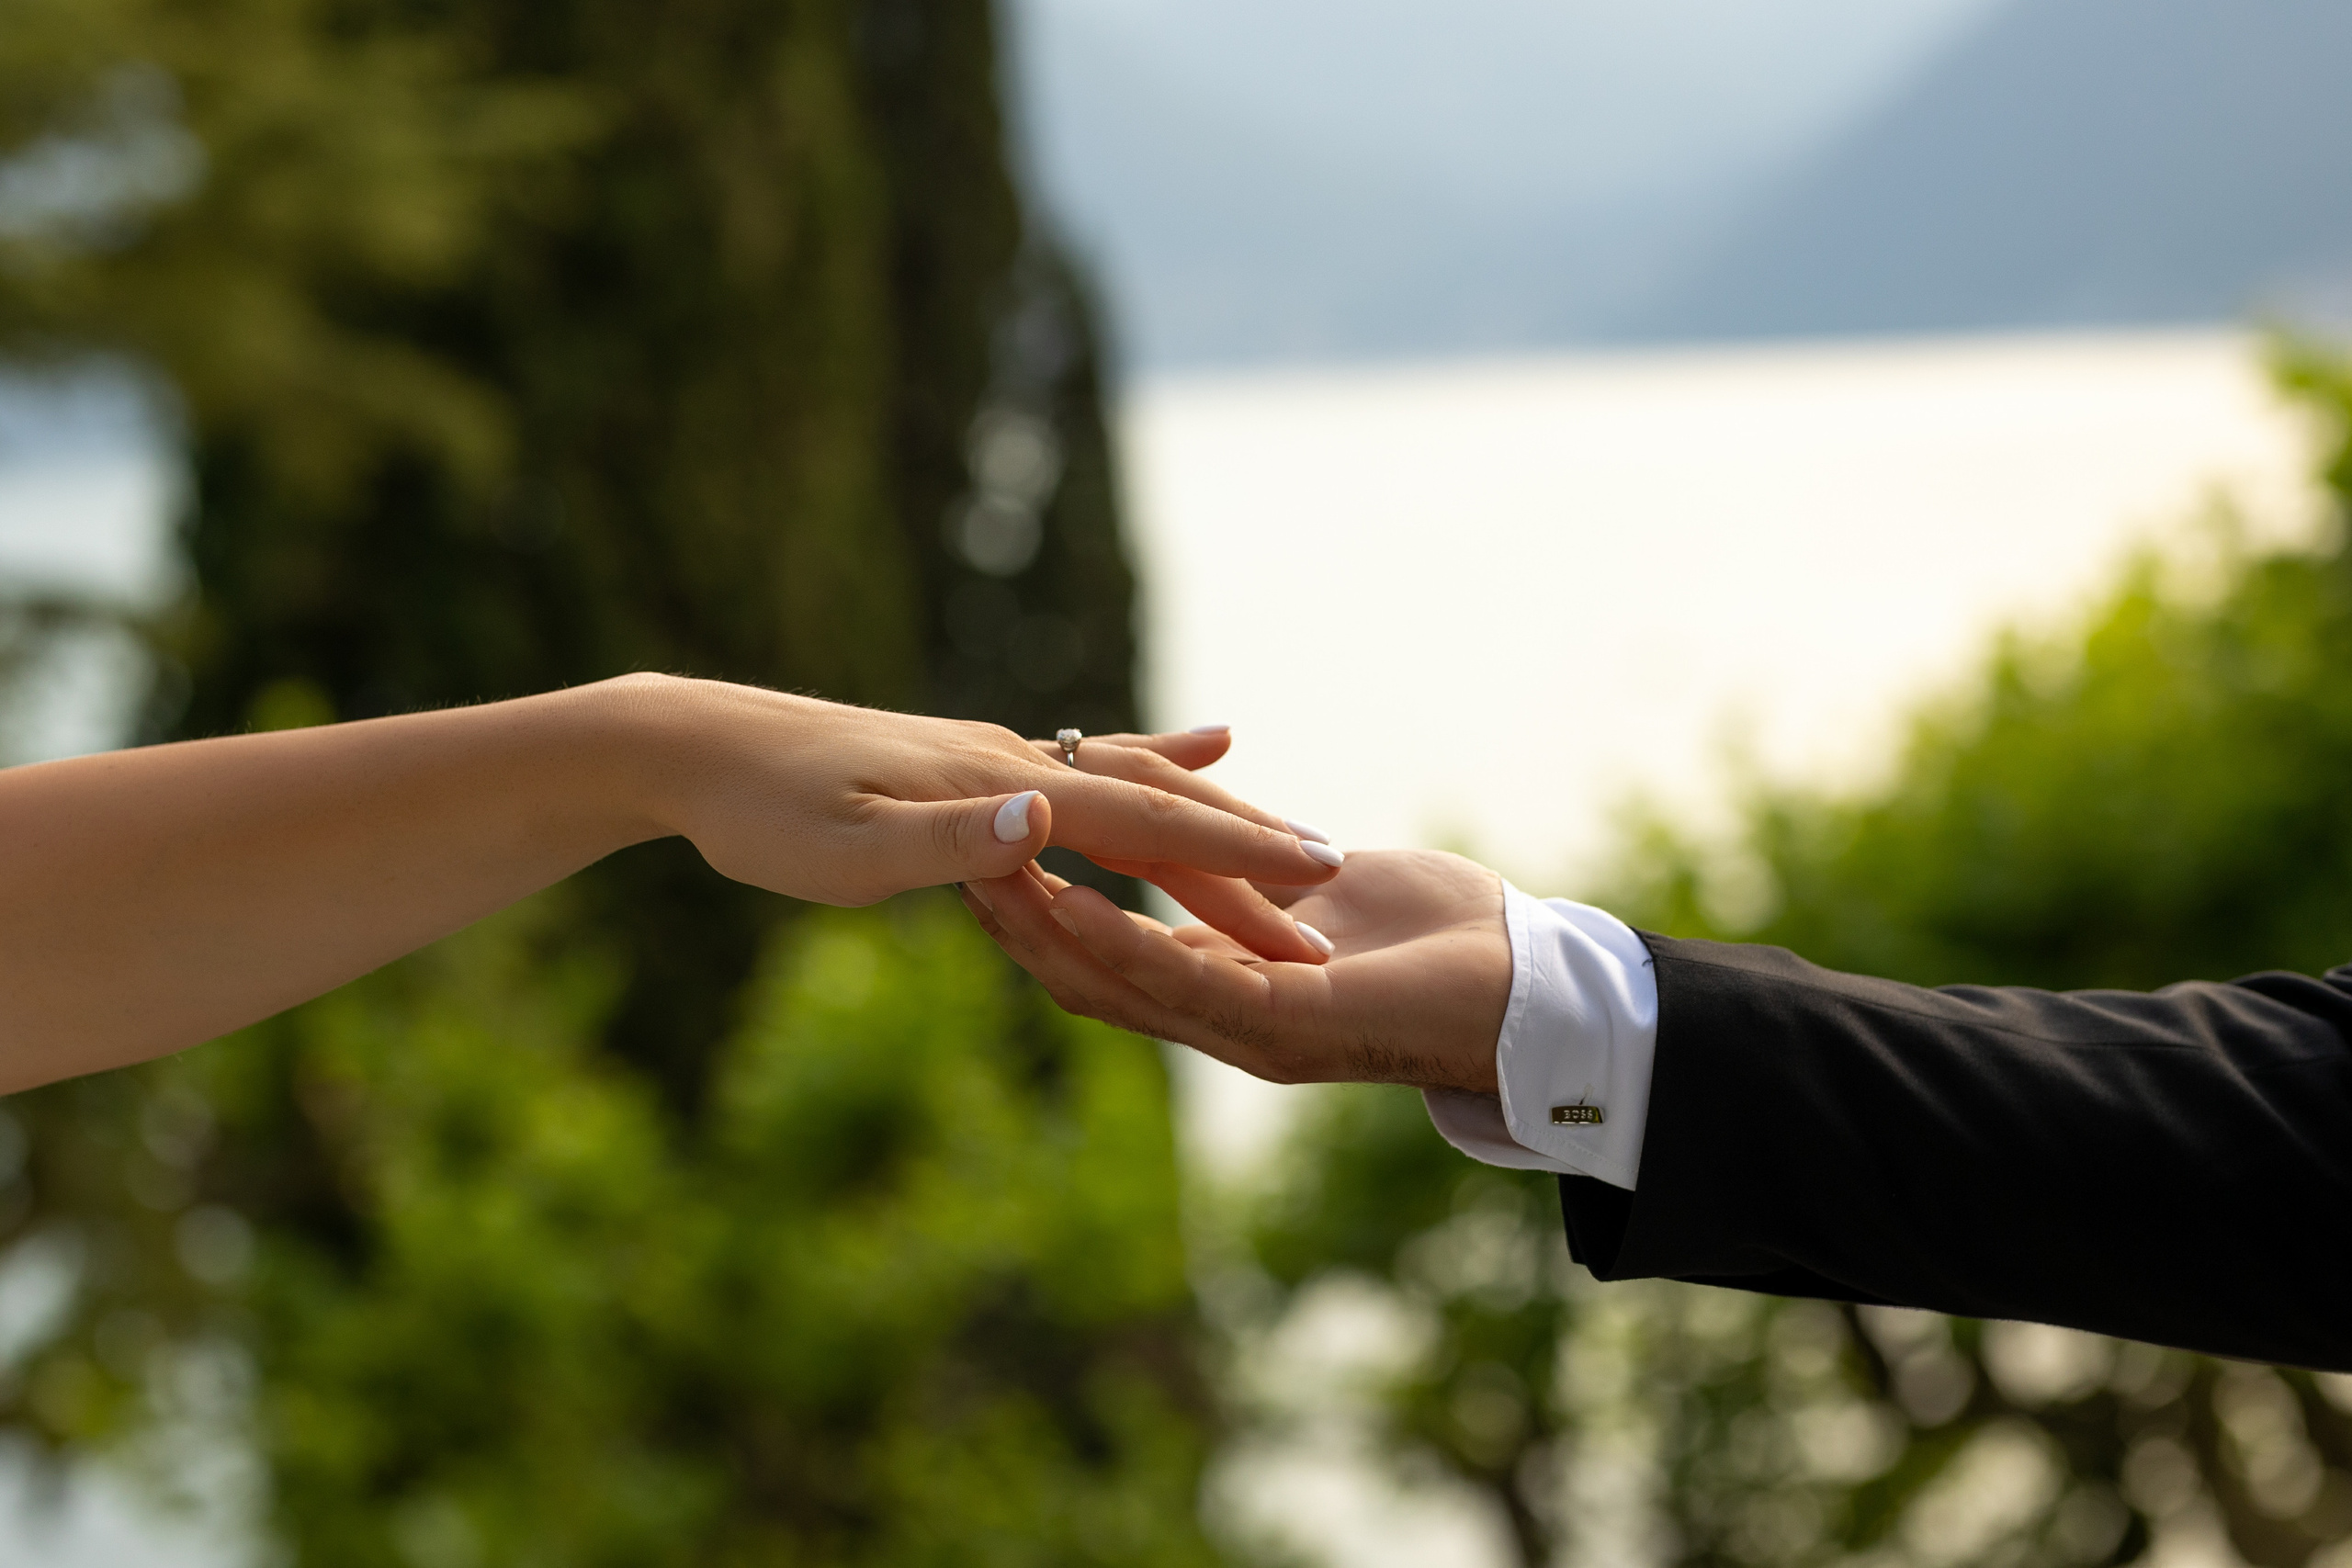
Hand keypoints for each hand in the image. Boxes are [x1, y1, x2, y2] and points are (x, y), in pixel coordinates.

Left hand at [633, 679, 1340, 960]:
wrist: (701, 744)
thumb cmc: (764, 815)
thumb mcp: (843, 850)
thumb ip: (951, 843)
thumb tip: (1047, 820)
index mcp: (1002, 789)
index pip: (1142, 824)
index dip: (1233, 855)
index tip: (1319, 879)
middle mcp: (1018, 762)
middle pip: (1160, 801)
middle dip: (1247, 848)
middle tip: (1334, 891)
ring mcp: (1005, 756)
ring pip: (1139, 779)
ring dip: (1218, 814)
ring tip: (1295, 840)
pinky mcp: (982, 762)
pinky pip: (1094, 758)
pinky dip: (1162, 753)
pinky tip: (1203, 740)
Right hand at [959, 849, 1511, 1091]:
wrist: (1535, 990)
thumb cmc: (1440, 940)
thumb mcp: (1318, 899)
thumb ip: (1254, 888)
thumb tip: (1217, 844)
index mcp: (1225, 992)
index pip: (1105, 958)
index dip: (1040, 912)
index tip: (984, 848)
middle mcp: (1222, 1021)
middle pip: (1085, 980)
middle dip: (1016, 921)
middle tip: (949, 857)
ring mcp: (1249, 1031)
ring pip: (1116, 985)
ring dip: (1046, 928)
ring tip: (984, 870)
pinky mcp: (1287, 1027)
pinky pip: (1183, 983)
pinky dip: (1121, 941)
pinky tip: (1072, 901)